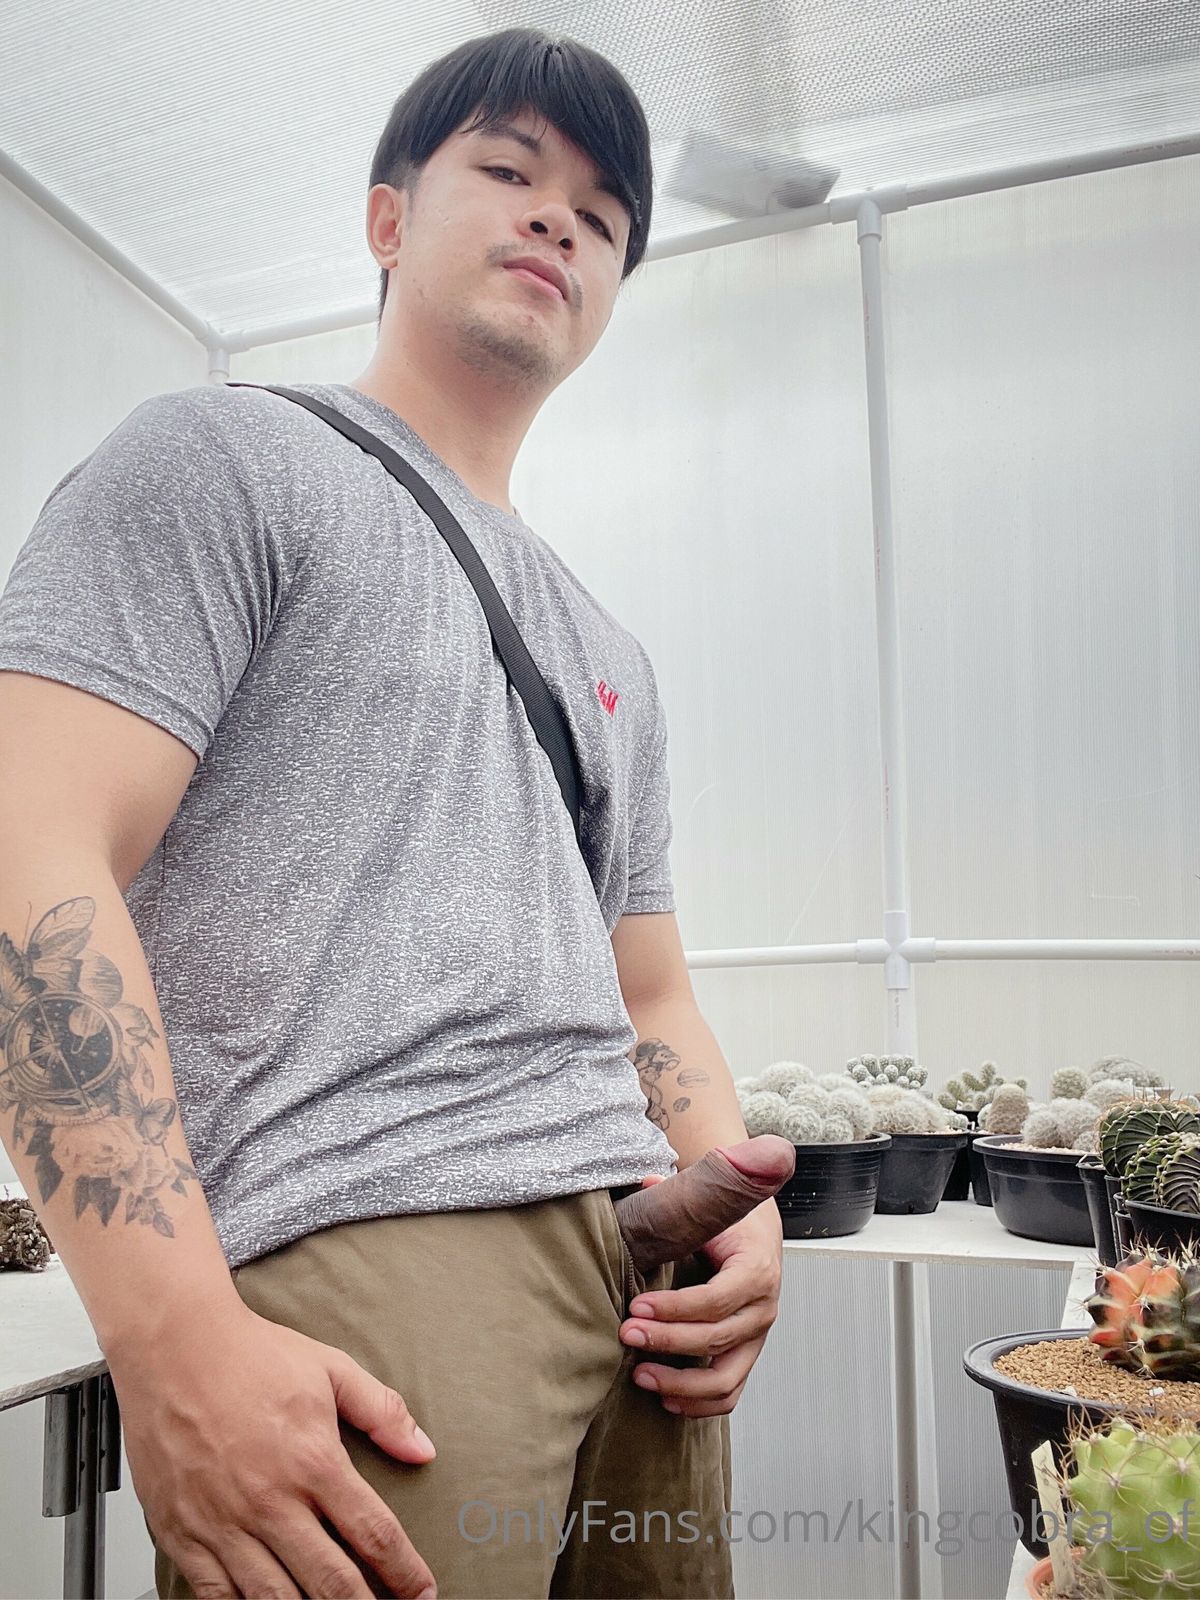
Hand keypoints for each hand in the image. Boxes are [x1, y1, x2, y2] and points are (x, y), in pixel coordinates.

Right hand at [111, 1294, 438, 1597]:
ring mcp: (223, 1524)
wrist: (173, 1344)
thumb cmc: (249, 1354)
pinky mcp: (183, 1535)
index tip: (422, 1591)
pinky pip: (216, 1597)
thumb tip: (423, 1449)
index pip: (374, 1534)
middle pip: (331, 1584)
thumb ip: (383, 1411)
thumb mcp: (331, 1369)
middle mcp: (270, 1501)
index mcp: (313, 1461)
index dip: (405, 1573)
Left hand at [619, 1178, 781, 1417]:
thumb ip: (683, 1192)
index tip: (635, 1307)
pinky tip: (665, 1398)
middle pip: (716, 1339)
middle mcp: (763, 1307)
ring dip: (681, 1384)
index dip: (674, 1308)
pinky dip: (699, 1404)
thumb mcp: (708, 1202)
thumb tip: (649, 1180)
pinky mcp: (745, 1355)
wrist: (751, 1232)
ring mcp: (756, 1337)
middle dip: (667, 1342)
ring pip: (725, 1378)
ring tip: (639, 1375)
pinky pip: (729, 1393)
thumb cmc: (725, 1219)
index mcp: (757, 1268)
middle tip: (627, 1334)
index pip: (717, 1299)